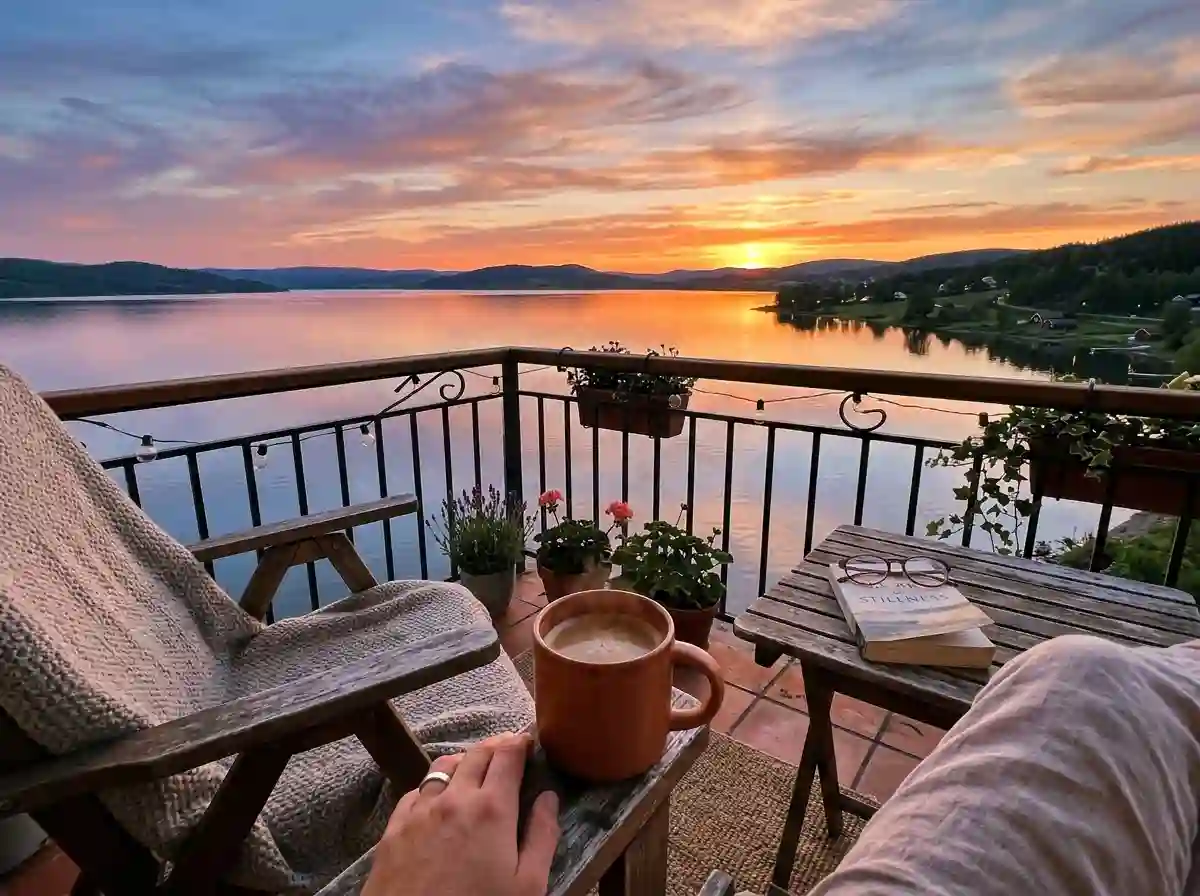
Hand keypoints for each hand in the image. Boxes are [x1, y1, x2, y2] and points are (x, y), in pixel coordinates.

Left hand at [363, 733, 560, 895]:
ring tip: (475, 772)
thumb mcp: (527, 886)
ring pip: (443, 767)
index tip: (529, 741)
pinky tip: (438, 801)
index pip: (508, 755)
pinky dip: (433, 787)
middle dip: (496, 746)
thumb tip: (549, 797)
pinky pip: (416, 791)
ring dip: (464, 762)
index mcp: (492, 808)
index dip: (521, 742)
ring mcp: (419, 811)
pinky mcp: (394, 828)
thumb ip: (542, 836)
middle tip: (509, 751)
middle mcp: (454, 798)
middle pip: (476, 753)